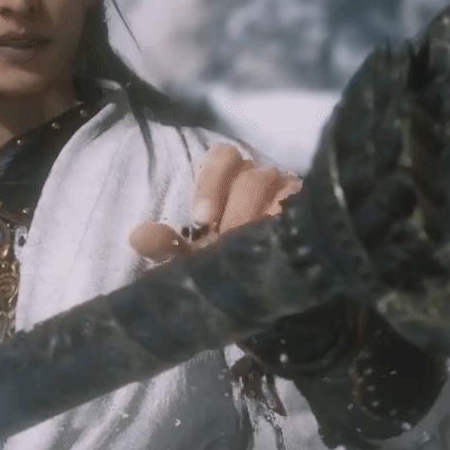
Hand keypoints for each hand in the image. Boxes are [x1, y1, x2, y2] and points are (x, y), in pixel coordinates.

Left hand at [128, 144, 300, 262]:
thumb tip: (136, 236)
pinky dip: (285, 217)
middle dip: (235, 207)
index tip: (202, 220)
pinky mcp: (312, 210)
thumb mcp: (194, 261)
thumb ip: (167, 246)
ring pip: (278, 186)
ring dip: (259, 215)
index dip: (211, 180)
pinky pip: (302, 200)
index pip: (223, 155)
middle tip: (225, 238)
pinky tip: (276, 240)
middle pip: (251, 173)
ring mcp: (290, 194)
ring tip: (251, 243)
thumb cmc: (228, 266)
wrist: (268, 294)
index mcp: (230, 183)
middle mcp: (262, 182)